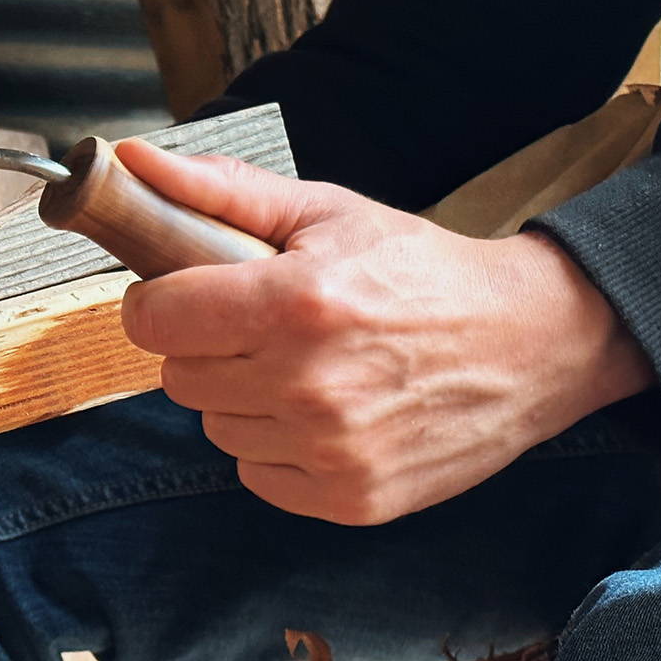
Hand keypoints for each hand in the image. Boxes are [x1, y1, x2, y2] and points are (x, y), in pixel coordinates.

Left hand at [114, 140, 654, 525]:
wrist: (531, 341)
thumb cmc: (420, 269)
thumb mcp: (327, 211)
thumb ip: (221, 191)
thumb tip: (128, 161)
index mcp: (295, 301)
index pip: (154, 320)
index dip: (161, 302)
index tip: (188, 293)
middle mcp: (308, 383)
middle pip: (178, 377)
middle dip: (207, 346)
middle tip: (263, 325)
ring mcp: (331, 449)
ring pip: (217, 429)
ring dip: (244, 399)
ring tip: (304, 367)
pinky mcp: (351, 499)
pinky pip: (257, 476)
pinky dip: (278, 448)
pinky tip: (326, 412)